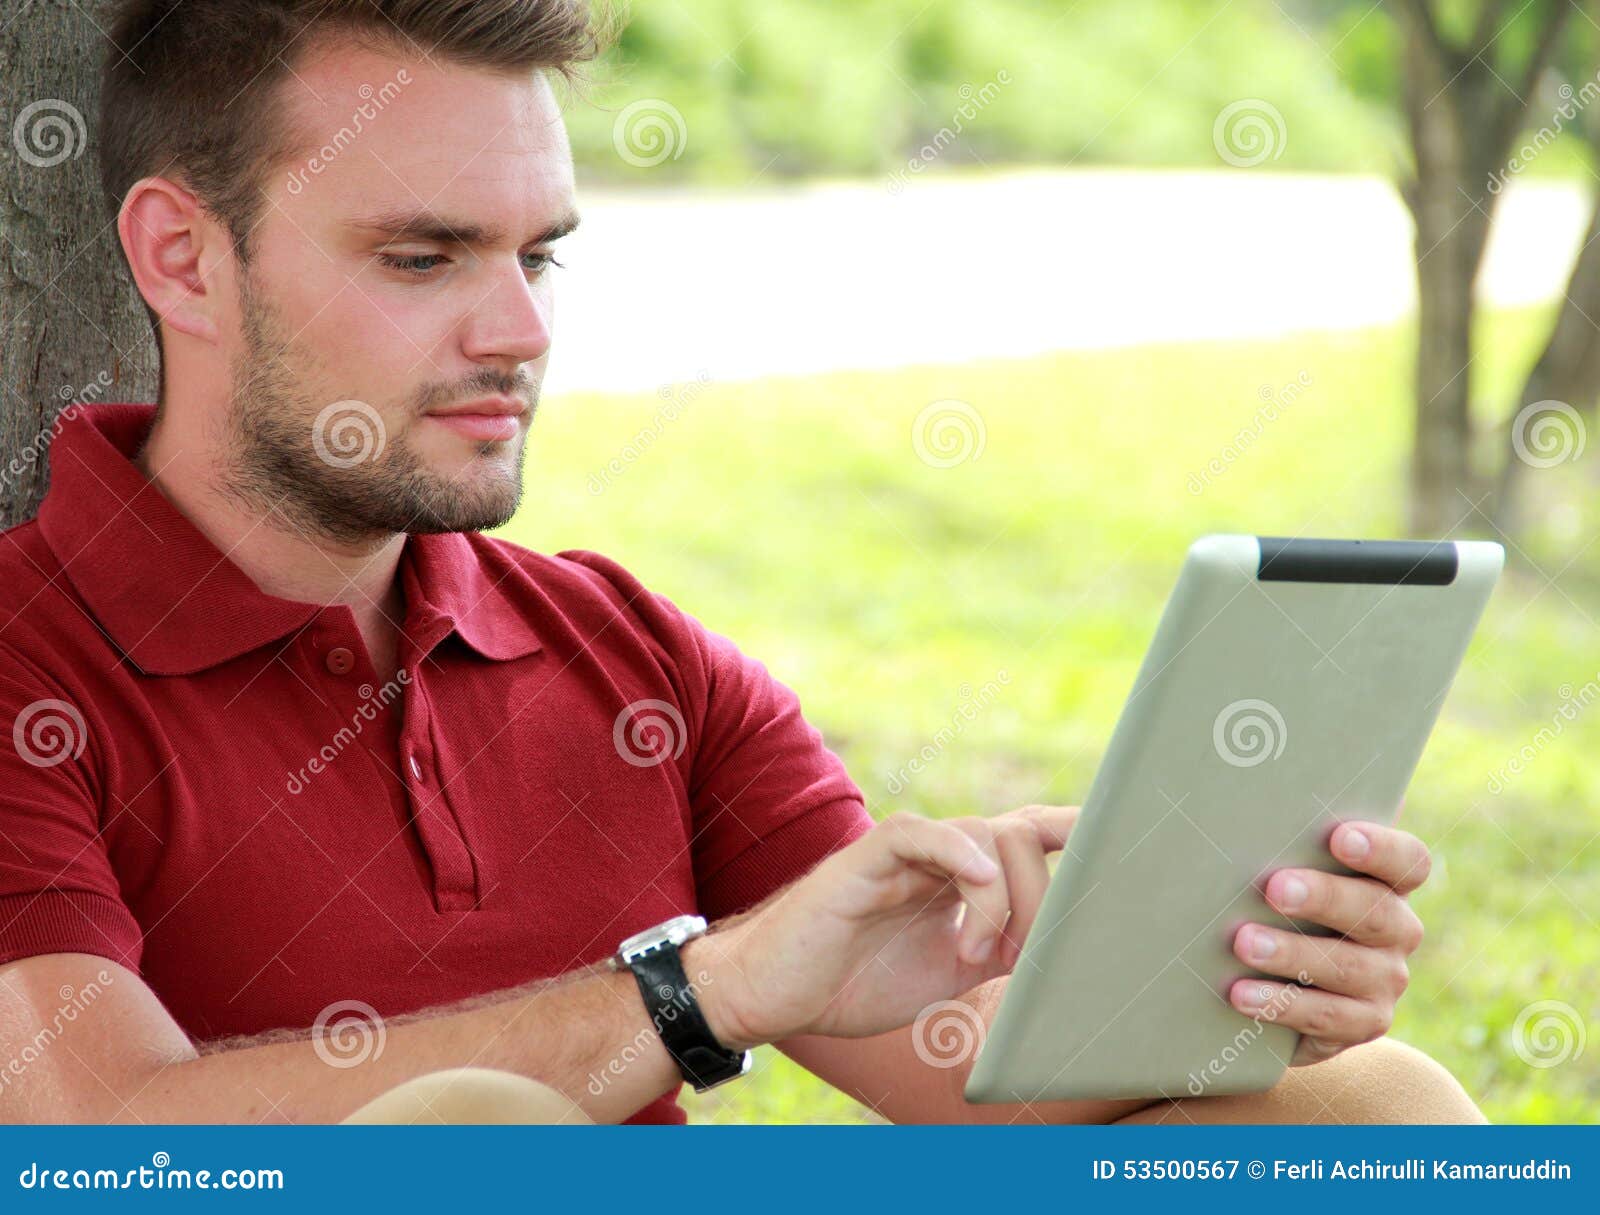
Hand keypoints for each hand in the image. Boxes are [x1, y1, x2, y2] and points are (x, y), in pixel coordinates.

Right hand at [689, 804, 1079, 1049]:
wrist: (775, 991)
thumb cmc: (856, 982)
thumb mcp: (952, 974)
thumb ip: (1007, 951)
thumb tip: (1072, 953)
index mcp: (963, 878)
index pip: (1030, 835)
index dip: (1077, 829)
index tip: (1128, 837)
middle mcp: (941, 855)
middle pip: (1021, 836)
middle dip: (1042, 896)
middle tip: (1020, 956)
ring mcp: (905, 852)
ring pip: (984, 835)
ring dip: (1000, 901)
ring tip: (972, 954)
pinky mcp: (866, 857)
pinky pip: (924, 835)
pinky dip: (961, 856)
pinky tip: (980, 885)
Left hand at [1227, 820, 1428, 1064]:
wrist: (1282, 986)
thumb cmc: (1278, 906)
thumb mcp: (1286, 872)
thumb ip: (1285, 842)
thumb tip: (1244, 793)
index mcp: (1387, 882)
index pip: (1407, 861)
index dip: (1380, 848)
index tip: (1338, 836)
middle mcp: (1398, 929)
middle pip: (1374, 910)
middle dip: (1323, 897)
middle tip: (1274, 887)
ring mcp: (1386, 979)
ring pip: (1347, 966)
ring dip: (1291, 952)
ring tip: (1243, 942)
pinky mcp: (1364, 1023)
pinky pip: (1327, 1016)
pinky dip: (1281, 1004)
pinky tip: (1241, 994)